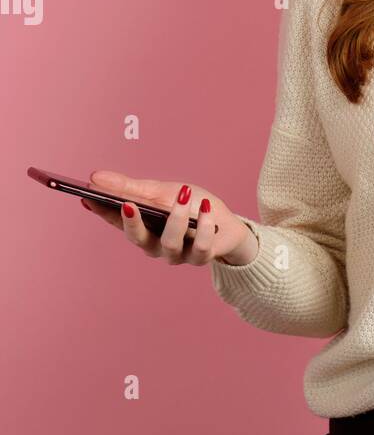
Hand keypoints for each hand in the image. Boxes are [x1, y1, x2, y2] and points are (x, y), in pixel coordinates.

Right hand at [81, 170, 257, 266]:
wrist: (225, 223)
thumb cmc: (190, 206)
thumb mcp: (160, 191)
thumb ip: (130, 188)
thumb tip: (95, 177)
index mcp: (142, 228)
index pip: (115, 221)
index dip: (101, 211)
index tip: (86, 196)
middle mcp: (155, 246)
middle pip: (138, 239)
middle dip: (132, 222)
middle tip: (128, 204)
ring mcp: (177, 254)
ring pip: (170, 243)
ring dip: (177, 218)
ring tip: (183, 196)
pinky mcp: (201, 257)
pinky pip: (201, 246)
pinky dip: (204, 226)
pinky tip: (205, 208)